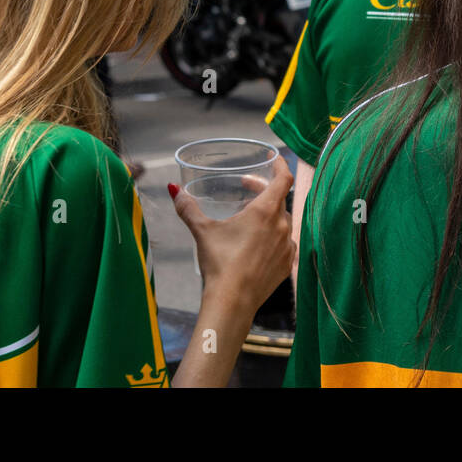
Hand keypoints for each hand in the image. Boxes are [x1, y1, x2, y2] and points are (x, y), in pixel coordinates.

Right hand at [171, 156, 294, 313]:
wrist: (233, 302)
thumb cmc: (220, 262)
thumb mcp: (202, 231)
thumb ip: (188, 208)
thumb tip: (174, 190)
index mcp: (266, 211)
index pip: (284, 179)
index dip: (280, 166)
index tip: (272, 160)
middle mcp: (282, 225)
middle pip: (280, 199)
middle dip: (265, 191)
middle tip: (247, 190)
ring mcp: (287, 246)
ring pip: (283, 222)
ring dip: (270, 215)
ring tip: (250, 219)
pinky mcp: (287, 265)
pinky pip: (284, 244)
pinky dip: (273, 238)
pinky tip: (258, 245)